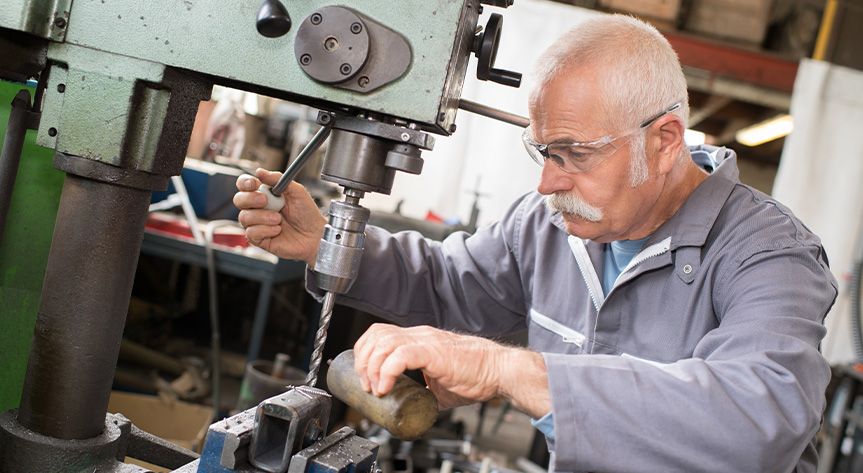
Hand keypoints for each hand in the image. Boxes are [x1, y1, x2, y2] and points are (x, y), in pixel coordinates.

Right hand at [233, 168, 326, 266]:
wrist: (315, 235)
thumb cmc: (307, 214)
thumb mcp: (297, 191)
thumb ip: (278, 179)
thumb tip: (260, 172)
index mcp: (266, 194)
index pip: (245, 185)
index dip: (244, 183)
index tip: (253, 184)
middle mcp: (259, 208)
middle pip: (239, 200)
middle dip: (250, 199)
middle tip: (265, 201)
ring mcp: (258, 223)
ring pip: (244, 217)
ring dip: (262, 217)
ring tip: (278, 219)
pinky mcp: (260, 239)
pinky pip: (251, 233)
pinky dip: (265, 230)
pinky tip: (277, 230)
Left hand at [353, 324, 551, 416]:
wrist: (500, 371)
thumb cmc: (478, 375)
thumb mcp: (442, 384)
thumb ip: (426, 390)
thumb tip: (414, 408)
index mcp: (419, 339)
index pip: (380, 333)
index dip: (365, 353)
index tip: (364, 377)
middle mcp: (419, 334)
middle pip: (375, 335)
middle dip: (362, 361)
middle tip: (367, 385)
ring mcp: (426, 341)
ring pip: (383, 342)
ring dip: (371, 367)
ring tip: (375, 388)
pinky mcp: (434, 352)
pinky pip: (400, 355)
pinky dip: (386, 371)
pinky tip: (386, 386)